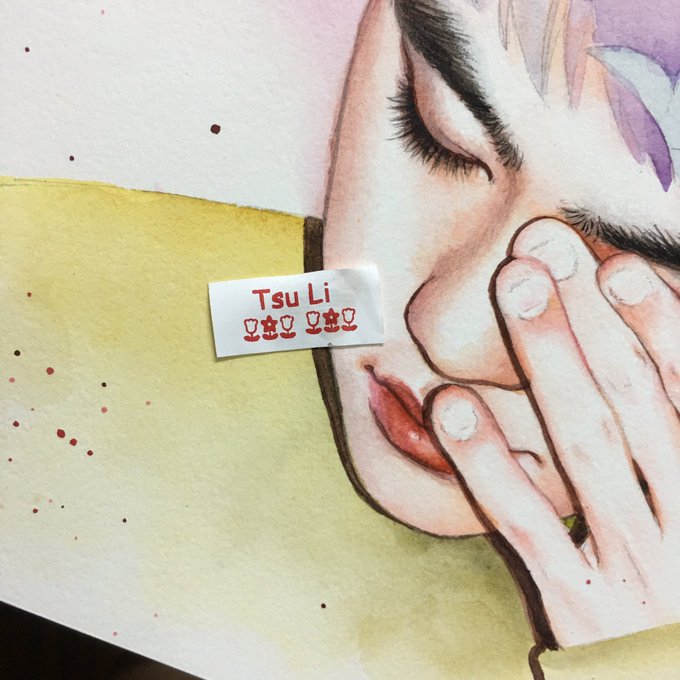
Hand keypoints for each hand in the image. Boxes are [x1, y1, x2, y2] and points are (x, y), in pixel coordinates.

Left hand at [427, 219, 679, 648]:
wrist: (668, 677)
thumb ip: (669, 442)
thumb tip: (657, 369)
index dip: (659, 324)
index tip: (615, 265)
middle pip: (633, 399)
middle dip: (589, 320)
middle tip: (543, 250)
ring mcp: (636, 565)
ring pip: (586, 445)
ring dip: (548, 360)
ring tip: (513, 288)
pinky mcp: (582, 609)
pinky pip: (526, 524)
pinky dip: (489, 461)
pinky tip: (451, 404)